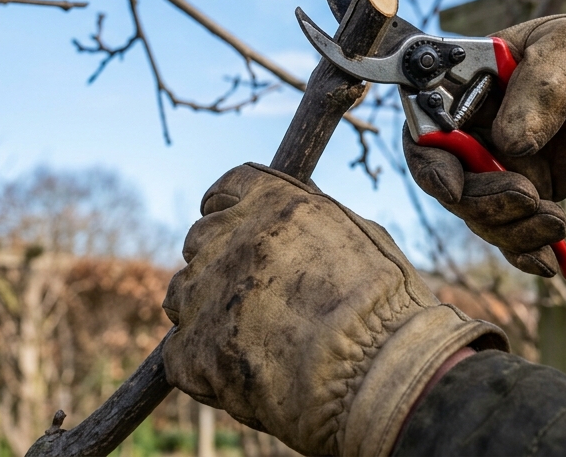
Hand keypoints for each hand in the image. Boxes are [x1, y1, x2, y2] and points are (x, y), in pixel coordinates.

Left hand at [162, 164, 506, 456]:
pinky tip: (236, 376)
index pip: (228, 189)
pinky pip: (176, 353)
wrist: (379, 374)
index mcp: (273, 202)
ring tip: (250, 341)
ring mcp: (205, 294)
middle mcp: (230, 238)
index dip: (229, 210)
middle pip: (200, 241)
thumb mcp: (363, 237)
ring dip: (205, 312)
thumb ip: (316, 220)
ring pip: (182, 295)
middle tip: (254, 296)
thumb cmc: (388, 309)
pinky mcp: (192, 351)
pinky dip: (199, 364)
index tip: (234, 228)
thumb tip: (300, 207)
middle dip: (219, 264)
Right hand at [404, 0, 565, 276]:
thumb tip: (509, 142)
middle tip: (530, 198)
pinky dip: (526, 252)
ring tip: (558, 223)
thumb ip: (544, 86)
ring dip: (512, 229)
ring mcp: (503, 161)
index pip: (426, 122)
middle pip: (448, 178)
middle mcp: (479, 123)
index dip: (428, 159)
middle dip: (482, 201)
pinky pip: (512, 232)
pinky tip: (549, 263)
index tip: (453, 188)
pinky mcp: (530, 191)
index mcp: (474, 79)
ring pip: (480, 213)